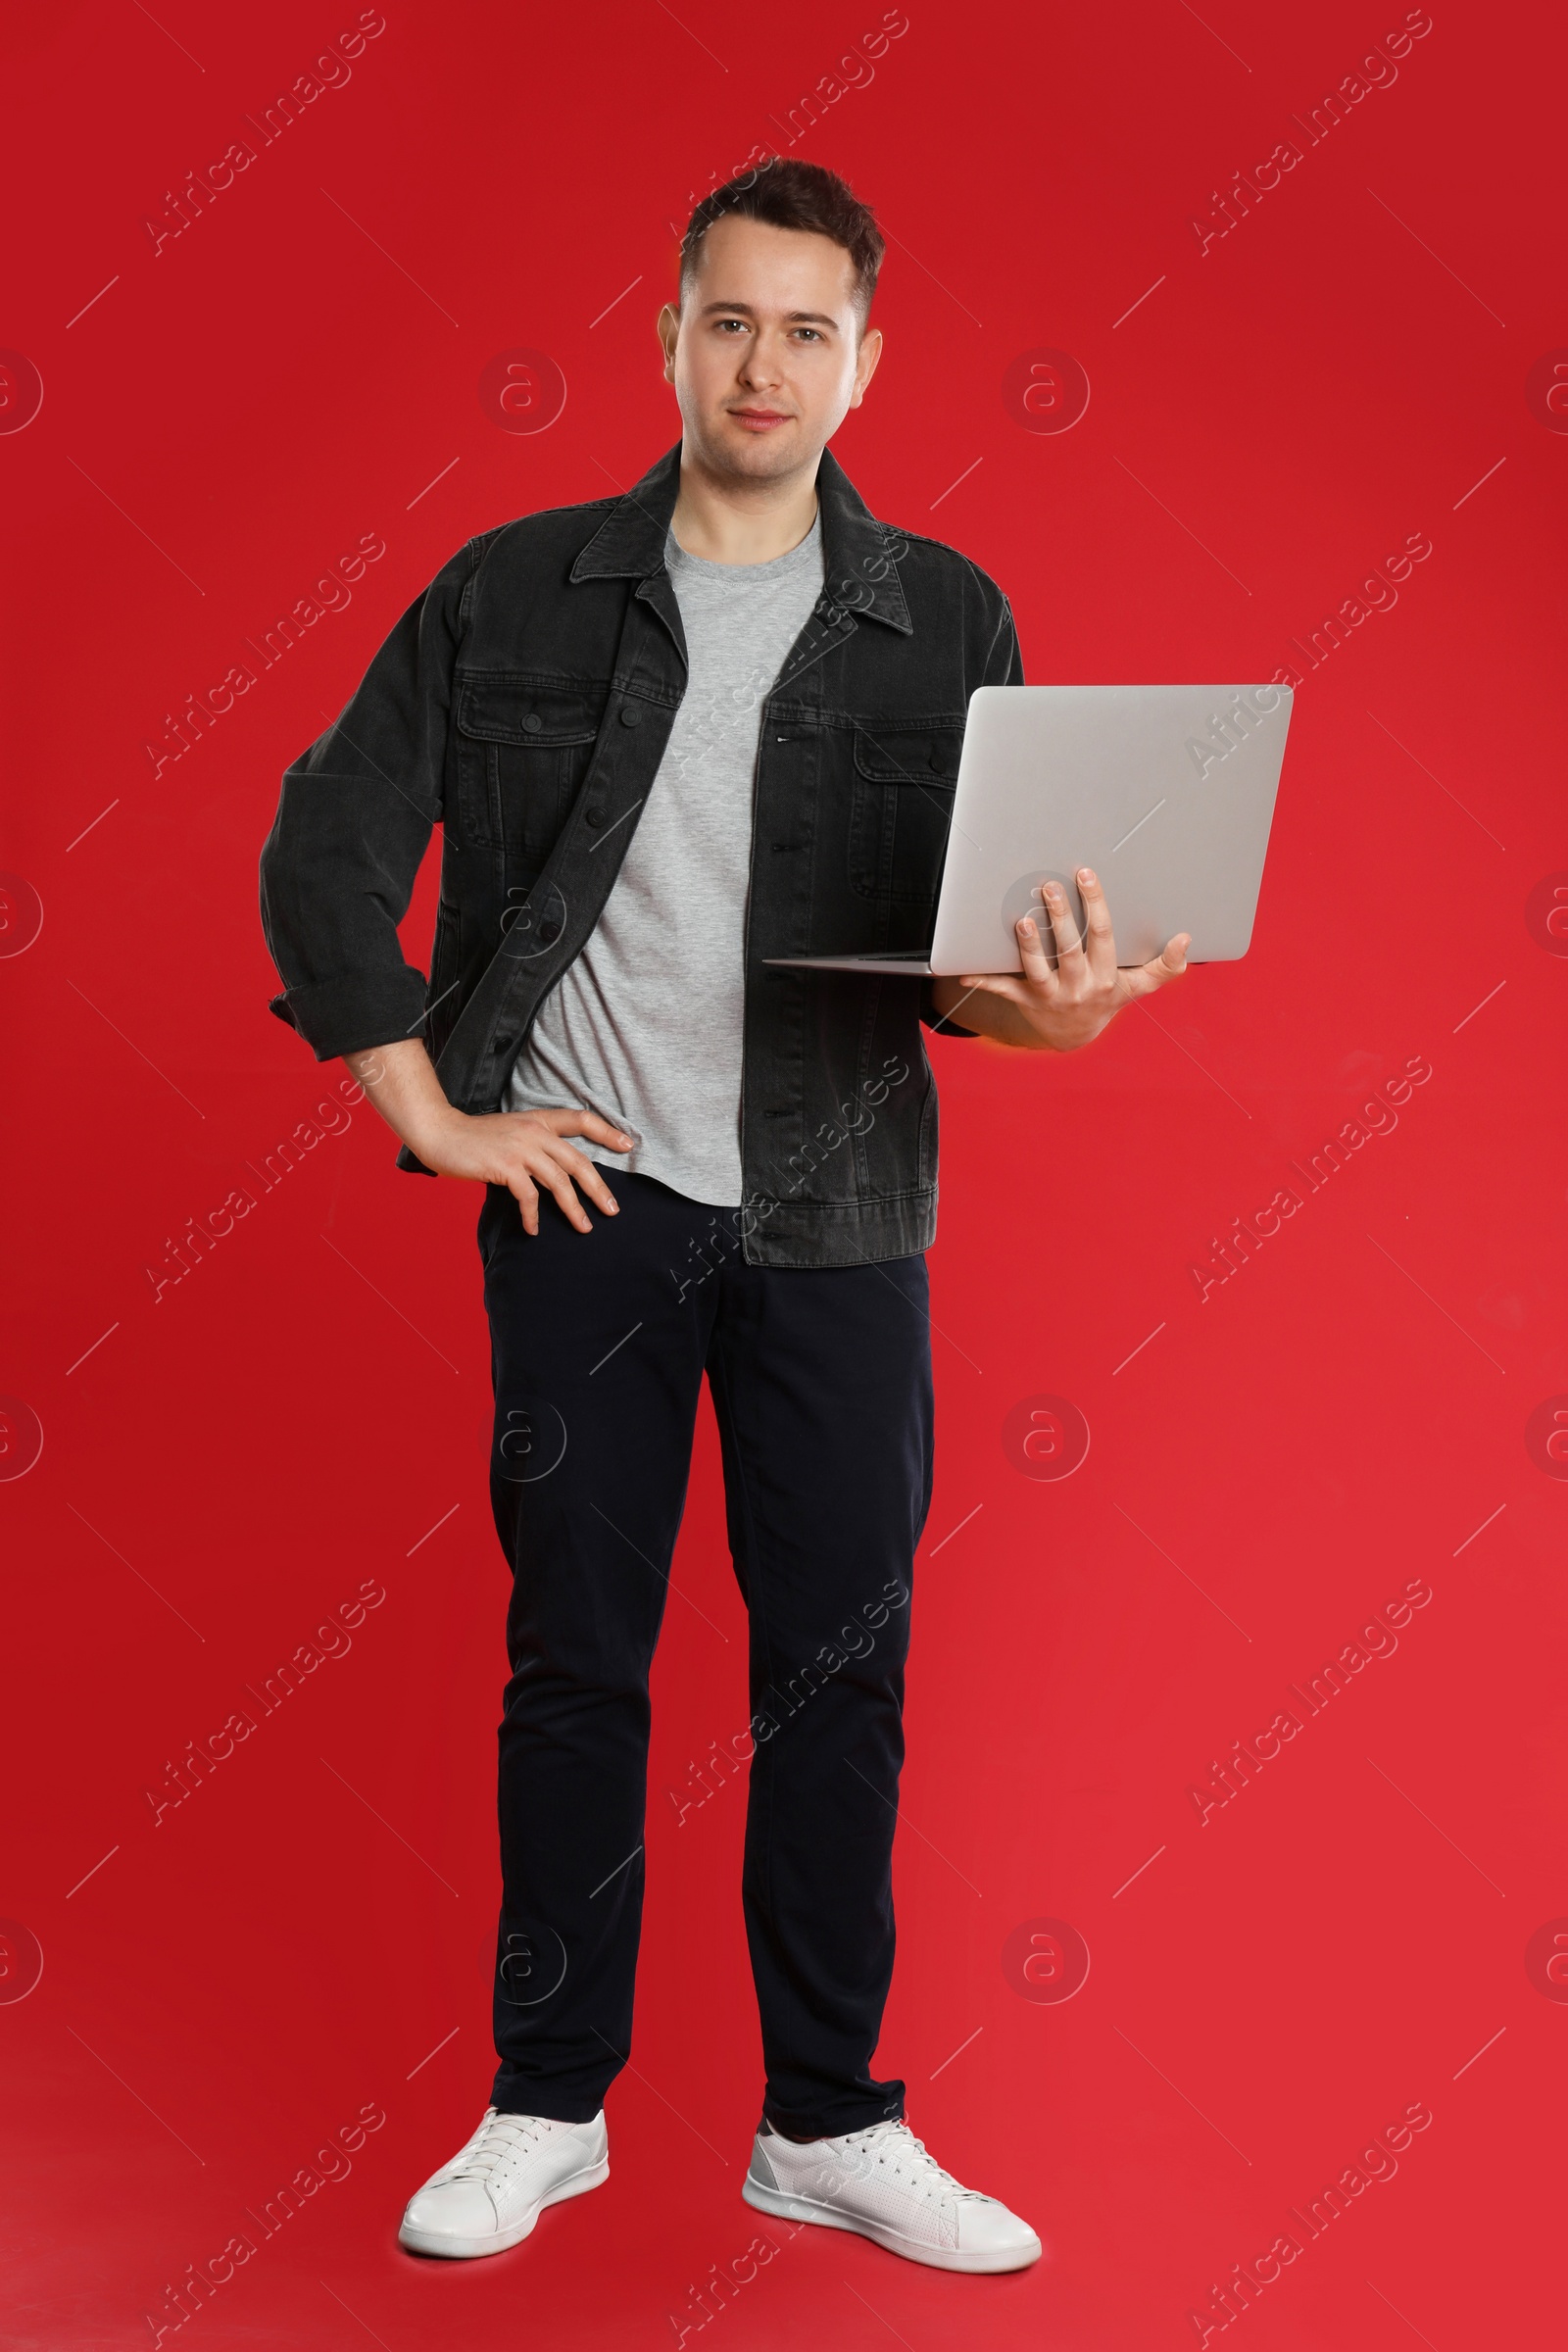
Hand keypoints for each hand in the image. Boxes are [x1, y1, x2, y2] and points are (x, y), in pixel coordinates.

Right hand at [409, 1103, 634, 1234]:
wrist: (440, 1134)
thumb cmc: (474, 1139)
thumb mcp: (512, 1132)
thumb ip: (535, 1145)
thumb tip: (557, 1173)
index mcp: (538, 1120)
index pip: (581, 1119)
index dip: (608, 1132)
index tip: (629, 1145)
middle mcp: (535, 1132)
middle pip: (579, 1162)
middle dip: (599, 1189)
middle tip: (612, 1210)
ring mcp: (521, 1148)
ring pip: (560, 1182)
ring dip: (574, 1209)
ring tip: (584, 1228)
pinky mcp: (505, 1166)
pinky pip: (529, 1196)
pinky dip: (533, 1216)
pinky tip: (533, 1229)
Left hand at [937, 867, 1190, 1051]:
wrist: (1074, 1037)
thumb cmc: (1106, 998)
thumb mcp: (1136, 987)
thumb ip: (1164, 967)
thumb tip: (1186, 939)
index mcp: (1106, 977)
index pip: (1103, 936)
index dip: (1096, 905)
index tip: (1086, 874)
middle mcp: (1079, 986)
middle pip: (1070, 948)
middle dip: (1060, 916)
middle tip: (1048, 886)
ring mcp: (1051, 996)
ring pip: (1039, 969)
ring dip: (1029, 946)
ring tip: (1021, 920)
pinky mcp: (1026, 1001)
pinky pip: (1003, 989)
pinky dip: (983, 979)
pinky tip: (963, 971)